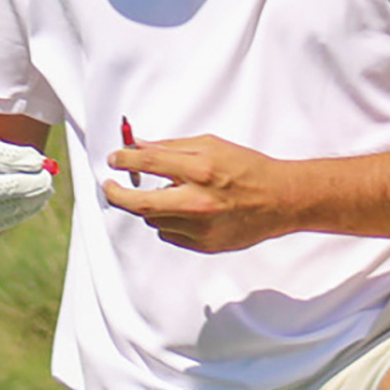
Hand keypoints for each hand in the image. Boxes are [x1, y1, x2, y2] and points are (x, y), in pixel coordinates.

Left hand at [104, 133, 299, 252]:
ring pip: (153, 219)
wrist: (280, 200)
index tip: (114, 159)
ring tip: (168, 194)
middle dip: (116, 194)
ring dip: (150, 206)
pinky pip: (169, 234)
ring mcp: (200, 227)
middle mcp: (197, 202)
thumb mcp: (211, 146)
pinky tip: (184, 210)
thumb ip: (172, 147)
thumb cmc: (247, 168)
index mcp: (200, 170)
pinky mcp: (204, 245)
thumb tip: (138, 145)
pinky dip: (168, 221)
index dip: (124, 160)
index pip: (148, 163)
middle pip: (140, 203)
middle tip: (109, 186)